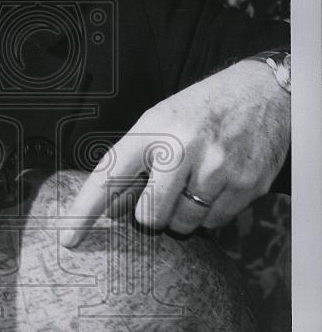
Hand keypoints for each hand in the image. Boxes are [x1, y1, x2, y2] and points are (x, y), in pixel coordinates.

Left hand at [59, 59, 290, 245]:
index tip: (68, 238)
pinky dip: (212, 211)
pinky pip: (215, 222)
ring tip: (196, 181)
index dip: (86, 210)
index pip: (110, 175)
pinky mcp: (247, 184)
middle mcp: (184, 148)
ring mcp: (218, 167)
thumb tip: (110, 210)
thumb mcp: (159, 123)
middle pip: (150, 215)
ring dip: (184, 214)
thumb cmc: (201, 112)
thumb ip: (134, 164)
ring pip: (185, 223)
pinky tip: (219, 183)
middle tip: (167, 190)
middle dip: (153, 213)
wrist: (263, 92)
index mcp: (153, 130)